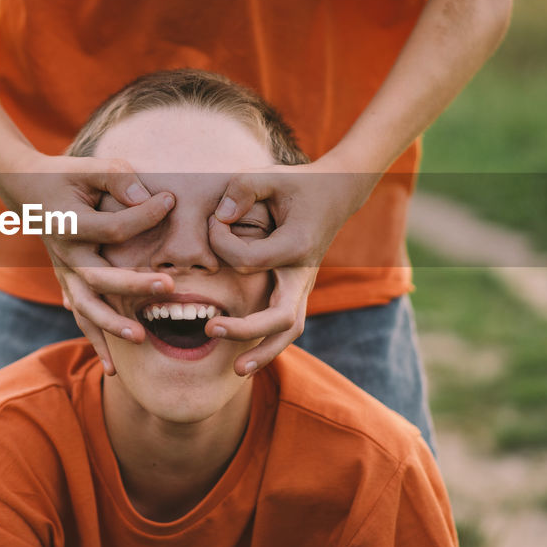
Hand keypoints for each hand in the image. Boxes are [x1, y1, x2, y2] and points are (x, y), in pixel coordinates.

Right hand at [0, 153, 175, 372]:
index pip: (111, 228)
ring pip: (86, 306)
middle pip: (99, 276)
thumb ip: (117, 178)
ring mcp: (64, 273)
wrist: (27, 191)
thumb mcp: (89, 168)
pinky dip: (96, 342)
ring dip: (112, 325)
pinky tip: (114, 369)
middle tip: (170, 287)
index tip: (170, 200)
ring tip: (141, 338)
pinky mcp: (68, 284)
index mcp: (68, 225)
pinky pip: (81, 317)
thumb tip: (149, 197)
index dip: (143, 215)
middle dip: (134, 284)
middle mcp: (64, 255)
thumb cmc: (65, 176)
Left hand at [205, 155, 380, 375]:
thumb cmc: (297, 184)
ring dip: (264, 352)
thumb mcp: (269, 175)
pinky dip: (268, 344)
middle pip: (281, 317)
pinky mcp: (298, 291)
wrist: (336, 192)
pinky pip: (286, 325)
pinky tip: (243, 360)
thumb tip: (219, 218)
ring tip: (236, 371)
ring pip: (289, 331)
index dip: (221, 245)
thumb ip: (242, 189)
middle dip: (247, 329)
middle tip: (210, 329)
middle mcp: (304, 274)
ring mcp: (304, 286)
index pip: (249, 260)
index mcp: (296, 246)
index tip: (212, 223)